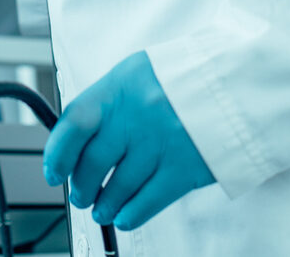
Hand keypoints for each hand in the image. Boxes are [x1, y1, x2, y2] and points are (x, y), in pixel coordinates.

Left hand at [43, 51, 214, 231]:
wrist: (235, 84)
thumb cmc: (180, 80)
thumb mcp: (137, 74)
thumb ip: (108, 103)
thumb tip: (74, 140)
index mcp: (121, 85)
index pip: (75, 122)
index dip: (58, 152)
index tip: (54, 171)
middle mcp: (138, 114)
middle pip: (94, 163)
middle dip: (81, 186)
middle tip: (81, 193)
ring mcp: (162, 143)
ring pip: (117, 188)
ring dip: (104, 204)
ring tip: (101, 208)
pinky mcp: (185, 170)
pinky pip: (146, 202)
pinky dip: (130, 214)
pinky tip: (124, 215)